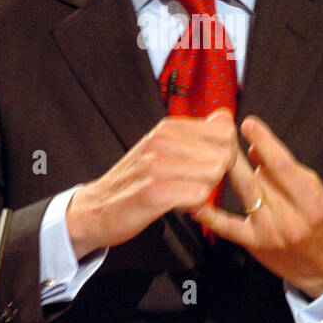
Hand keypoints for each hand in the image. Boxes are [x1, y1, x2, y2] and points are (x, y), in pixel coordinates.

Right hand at [66, 108, 237, 258]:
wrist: (96, 208)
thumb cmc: (135, 181)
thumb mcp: (162, 147)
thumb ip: (195, 133)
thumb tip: (224, 114)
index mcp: (167, 128)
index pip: (224, 129)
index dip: (225, 152)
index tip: (207, 165)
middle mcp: (162, 141)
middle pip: (224, 154)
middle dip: (218, 175)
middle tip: (195, 184)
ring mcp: (156, 166)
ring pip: (213, 176)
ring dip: (204, 191)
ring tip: (183, 194)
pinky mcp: (154, 192)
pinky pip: (198, 196)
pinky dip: (194, 206)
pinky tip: (178, 206)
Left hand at [193, 115, 322, 298]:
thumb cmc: (321, 224)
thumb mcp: (315, 193)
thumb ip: (286, 171)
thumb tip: (254, 148)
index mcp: (311, 200)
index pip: (282, 165)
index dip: (264, 141)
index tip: (248, 124)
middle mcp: (291, 217)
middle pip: (260, 176)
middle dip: (239, 151)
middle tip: (223, 131)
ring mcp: (271, 232)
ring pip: (246, 192)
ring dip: (228, 169)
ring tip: (212, 151)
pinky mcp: (255, 244)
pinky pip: (228, 227)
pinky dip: (210, 214)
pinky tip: (194, 202)